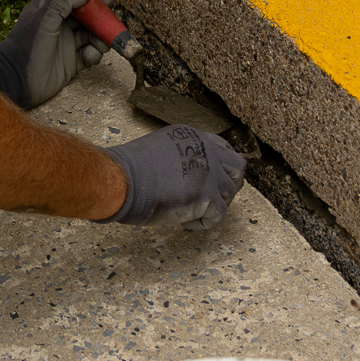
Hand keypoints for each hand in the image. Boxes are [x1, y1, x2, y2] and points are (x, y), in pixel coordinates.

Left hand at [0, 0, 110, 108]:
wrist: (17, 81)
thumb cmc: (28, 45)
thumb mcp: (46, 17)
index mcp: (51, 8)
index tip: (106, 1)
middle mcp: (60, 24)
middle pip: (89, 16)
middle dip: (102, 20)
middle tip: (111, 25)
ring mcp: (66, 44)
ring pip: (92, 36)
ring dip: (101, 39)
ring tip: (102, 45)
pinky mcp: (70, 64)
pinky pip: (89, 55)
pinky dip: (94, 55)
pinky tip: (90, 56)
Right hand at [94, 125, 246, 229]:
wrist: (122, 179)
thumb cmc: (128, 168)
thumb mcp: (158, 149)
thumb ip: (177, 157)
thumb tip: (182, 176)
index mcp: (192, 136)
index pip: (222, 147)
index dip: (219, 166)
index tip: (210, 179)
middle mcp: (206, 150)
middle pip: (237, 167)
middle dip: (230, 183)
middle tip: (213, 198)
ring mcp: (209, 173)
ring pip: (230, 193)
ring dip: (214, 205)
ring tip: (192, 212)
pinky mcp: (207, 196)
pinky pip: (218, 215)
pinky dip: (202, 223)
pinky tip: (185, 224)